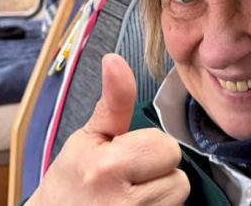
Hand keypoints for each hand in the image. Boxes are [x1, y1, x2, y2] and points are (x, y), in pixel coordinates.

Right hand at [27, 54, 189, 205]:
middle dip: (158, 172)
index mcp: (106, 167)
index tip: (128, 154)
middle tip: (130, 176)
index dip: (150, 148)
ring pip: (178, 197)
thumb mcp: (87, 138)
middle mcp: (121, 202)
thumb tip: (115, 59)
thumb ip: (113, 101)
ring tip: (132, 194)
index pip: (164, 147)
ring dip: (161, 194)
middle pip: (178, 177)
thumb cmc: (71, 180)